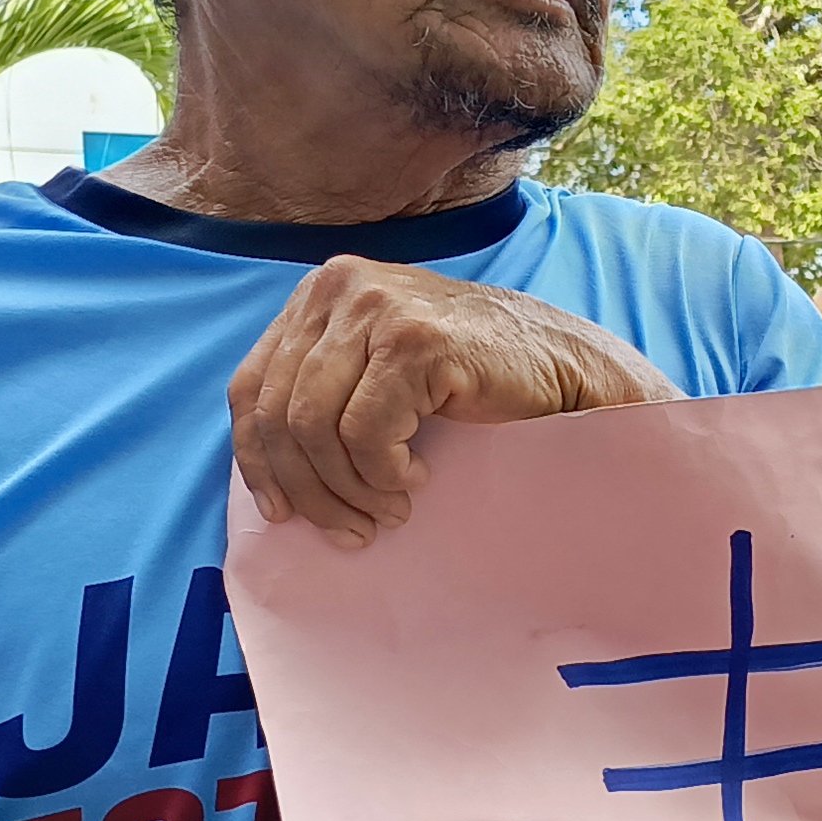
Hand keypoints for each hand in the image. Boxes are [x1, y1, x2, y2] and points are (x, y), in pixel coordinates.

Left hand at [229, 256, 678, 545]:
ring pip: (315, 428)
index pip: (251, 387)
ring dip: (349, 489)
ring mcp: (377, 309)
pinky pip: (364, 433)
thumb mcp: (378, 372)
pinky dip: (384, 473)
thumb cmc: (477, 382)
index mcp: (321, 293)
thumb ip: (324, 391)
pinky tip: (417, 480)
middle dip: (309, 490)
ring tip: (388, 513)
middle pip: (280, 414)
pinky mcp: (415, 341)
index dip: (257, 460)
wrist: (570, 368)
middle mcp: (339, 289)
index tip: (280, 513)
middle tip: (351, 531)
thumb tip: (268, 468)